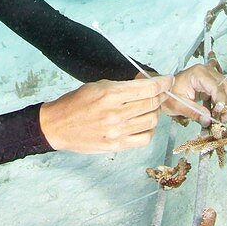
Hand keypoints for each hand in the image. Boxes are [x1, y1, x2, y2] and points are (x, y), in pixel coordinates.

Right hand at [39, 75, 171, 153]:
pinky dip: (149, 130)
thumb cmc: (76, 103)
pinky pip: (144, 139)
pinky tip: (143, 123)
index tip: (168, 80)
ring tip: (150, 107)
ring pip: (152, 121)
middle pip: (152, 104)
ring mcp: (117, 132)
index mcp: (110, 94)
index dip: (162, 83)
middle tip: (160, 92)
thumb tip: (145, 82)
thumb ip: (123, 85)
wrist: (58, 126)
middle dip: (160, 95)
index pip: (147, 88)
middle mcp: (116, 114)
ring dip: (155, 112)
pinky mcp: (116, 145)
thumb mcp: (97, 85)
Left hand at [162, 64, 226, 124]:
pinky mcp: (210, 84)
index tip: (221, 117)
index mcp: (198, 74)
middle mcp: (206, 72)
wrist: (163, 90)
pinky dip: (220, 105)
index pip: (217, 87)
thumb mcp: (178, 105)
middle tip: (223, 119)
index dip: (222, 102)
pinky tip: (215, 115)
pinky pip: (221, 93)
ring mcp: (209, 76)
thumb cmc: (168, 94)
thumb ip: (194, 113)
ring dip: (226, 105)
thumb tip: (209, 121)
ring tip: (219, 119)